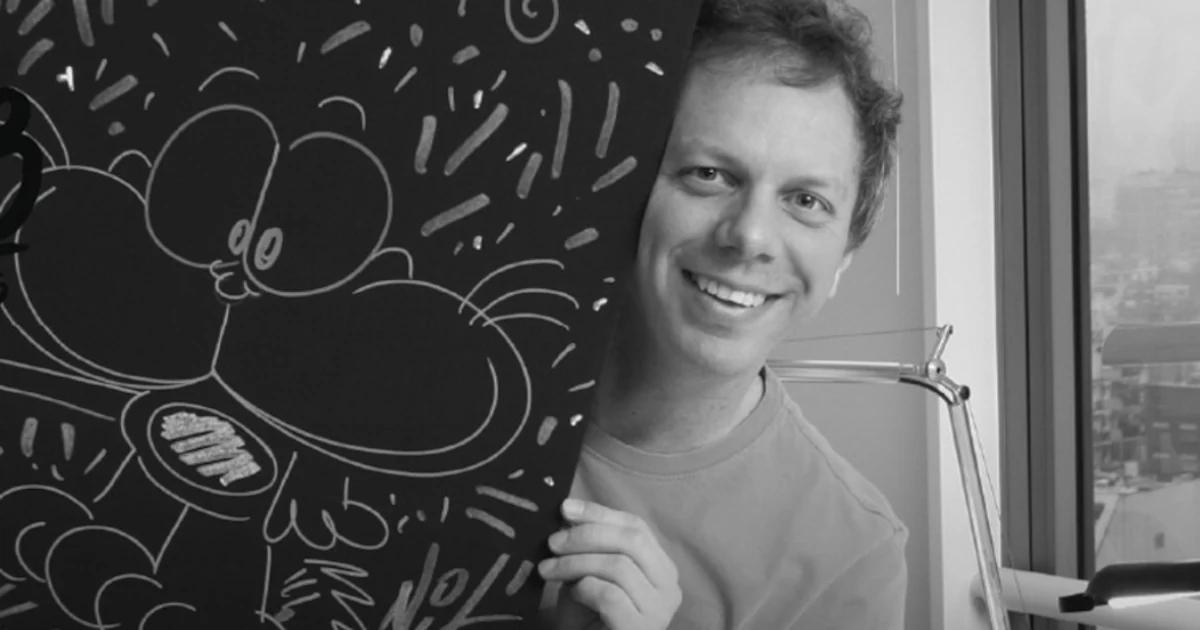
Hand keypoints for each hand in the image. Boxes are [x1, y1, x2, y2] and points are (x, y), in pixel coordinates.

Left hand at [538, 499, 680, 629]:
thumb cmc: (589, 617)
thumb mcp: (589, 573)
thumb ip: (587, 545)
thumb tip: (569, 511)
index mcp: (661, 567)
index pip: (636, 526)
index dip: (600, 513)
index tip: (565, 508)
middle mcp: (669, 587)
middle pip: (632, 540)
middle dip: (587, 535)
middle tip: (553, 542)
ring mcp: (659, 611)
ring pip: (619, 565)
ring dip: (576, 563)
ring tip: (548, 570)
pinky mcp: (640, 629)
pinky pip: (610, 595)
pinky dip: (584, 588)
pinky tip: (572, 595)